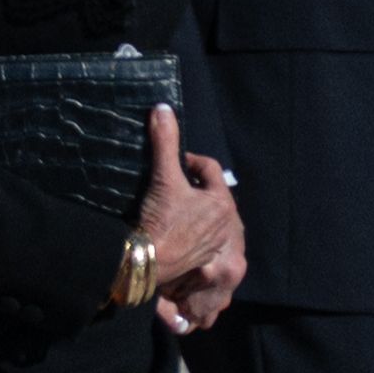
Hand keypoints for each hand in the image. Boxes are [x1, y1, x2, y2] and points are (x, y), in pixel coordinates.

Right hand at [132, 108, 244, 328]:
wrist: (147, 263)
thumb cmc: (160, 221)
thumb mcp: (163, 177)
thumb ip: (165, 142)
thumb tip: (162, 109)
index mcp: (222, 202)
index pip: (209, 168)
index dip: (188, 160)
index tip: (171, 162)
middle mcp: (226, 224)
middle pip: (210, 191)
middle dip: (192, 183)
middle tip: (169, 181)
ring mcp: (216, 243)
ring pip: (206, 212)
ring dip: (191, 204)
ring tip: (169, 201)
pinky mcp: (204, 258)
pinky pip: (201, 233)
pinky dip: (190, 224)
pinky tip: (171, 224)